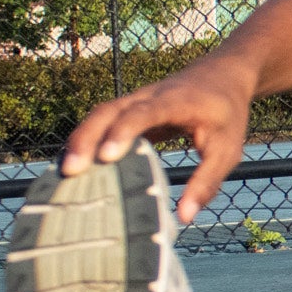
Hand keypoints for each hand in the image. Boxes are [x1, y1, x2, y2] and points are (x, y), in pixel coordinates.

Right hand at [59, 56, 254, 223]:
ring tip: (64, 171)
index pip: (144, 112)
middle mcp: (150, 96)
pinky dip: (86, 137)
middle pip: (110, 110)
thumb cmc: (227, 114)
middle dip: (88, 137)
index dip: (124, 131)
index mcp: (176, 101)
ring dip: (80, 138)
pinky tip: (73, 163)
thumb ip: (206, 182)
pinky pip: (102, 119)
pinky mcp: (130, 107)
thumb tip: (184, 217)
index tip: (107, 156)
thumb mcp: (227, 150)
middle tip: (71, 170)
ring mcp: (136, 99)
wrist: (224, 74)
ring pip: (100, 113)